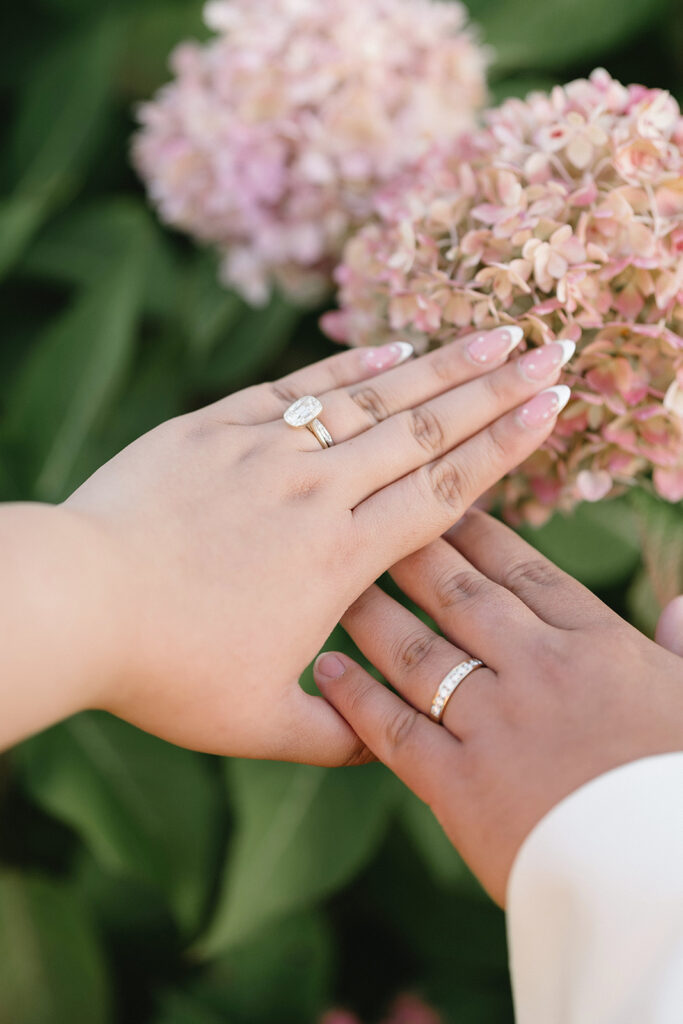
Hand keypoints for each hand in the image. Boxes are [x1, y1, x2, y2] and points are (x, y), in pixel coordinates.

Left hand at [56, 330, 572, 763]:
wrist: (75, 604)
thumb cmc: (164, 671)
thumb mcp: (256, 724)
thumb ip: (333, 735)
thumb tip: (383, 745)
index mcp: (339, 559)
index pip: (443, 492)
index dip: (503, 448)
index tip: (549, 409)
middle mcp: (315, 493)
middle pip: (424, 431)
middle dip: (494, 389)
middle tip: (549, 351)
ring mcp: (265, 453)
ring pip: (370, 400)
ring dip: (438, 367)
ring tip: (491, 335)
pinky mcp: (216, 429)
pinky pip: (298, 391)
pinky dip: (349, 369)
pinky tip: (389, 351)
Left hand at [314, 509, 682, 900]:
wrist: (667, 875)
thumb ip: (681, 650)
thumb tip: (681, 610)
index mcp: (597, 646)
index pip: (525, 572)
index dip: (479, 536)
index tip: (446, 508)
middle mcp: (536, 670)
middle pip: (459, 596)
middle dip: (413, 553)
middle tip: (374, 524)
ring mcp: (494, 725)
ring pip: (416, 651)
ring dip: (372, 614)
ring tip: (340, 586)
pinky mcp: (459, 786)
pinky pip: (393, 730)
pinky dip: (355, 698)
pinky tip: (326, 671)